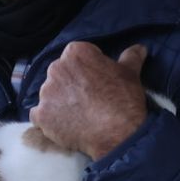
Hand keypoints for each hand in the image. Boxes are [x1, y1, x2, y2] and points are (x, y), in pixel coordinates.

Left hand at [29, 42, 147, 159]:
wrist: (116, 132)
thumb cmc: (124, 98)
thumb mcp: (130, 73)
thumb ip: (131, 57)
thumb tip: (140, 48)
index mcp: (75, 52)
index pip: (77, 56)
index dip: (88, 69)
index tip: (97, 81)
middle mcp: (55, 68)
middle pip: (61, 74)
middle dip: (71, 84)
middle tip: (88, 99)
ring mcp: (46, 92)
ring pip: (50, 94)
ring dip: (59, 101)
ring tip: (77, 114)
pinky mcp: (40, 115)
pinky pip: (39, 114)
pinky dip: (48, 119)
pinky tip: (63, 125)